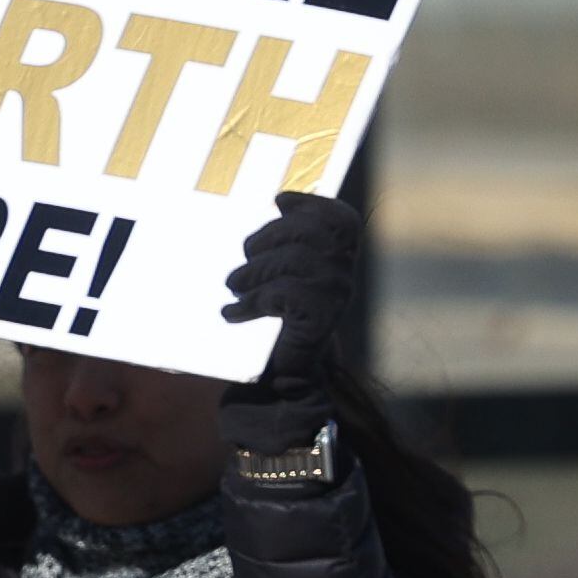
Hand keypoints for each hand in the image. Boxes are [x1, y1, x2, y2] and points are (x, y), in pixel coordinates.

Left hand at [222, 189, 363, 398]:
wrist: (286, 376)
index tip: (279, 201)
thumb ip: (283, 249)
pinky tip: (233, 312)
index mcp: (340, 258)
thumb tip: (272, 211)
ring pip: (294, 259)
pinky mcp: (320, 318)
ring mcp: (336, 295)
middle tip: (245, 255)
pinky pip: (284, 293)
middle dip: (270, 235)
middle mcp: (344, 273)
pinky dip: (251, 301)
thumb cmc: (277, 320)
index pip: (339, 218)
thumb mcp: (281, 279)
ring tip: (233, 285)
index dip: (311, 204)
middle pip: (311, 231)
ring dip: (254, 270)